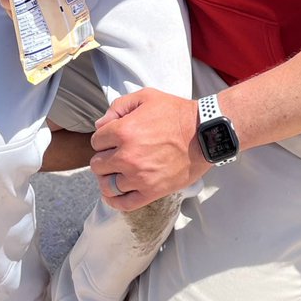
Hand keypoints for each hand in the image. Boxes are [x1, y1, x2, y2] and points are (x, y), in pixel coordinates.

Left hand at [90, 88, 208, 210]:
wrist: (204, 133)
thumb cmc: (176, 113)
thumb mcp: (146, 97)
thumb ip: (118, 107)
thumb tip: (100, 124)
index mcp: (123, 131)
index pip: (96, 141)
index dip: (104, 138)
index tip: (113, 138)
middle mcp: (127, 156)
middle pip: (98, 164)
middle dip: (104, 157)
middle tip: (115, 154)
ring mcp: (139, 177)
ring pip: (107, 185)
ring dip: (108, 178)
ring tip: (116, 173)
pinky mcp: (152, 192)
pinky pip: (124, 204)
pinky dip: (115, 201)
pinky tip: (116, 193)